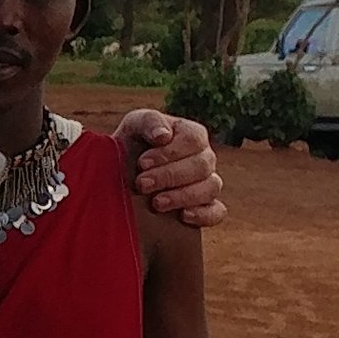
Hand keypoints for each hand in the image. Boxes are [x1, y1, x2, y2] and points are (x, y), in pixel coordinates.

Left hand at [114, 106, 224, 227]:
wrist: (121, 175)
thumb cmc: (131, 146)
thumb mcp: (134, 126)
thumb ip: (149, 122)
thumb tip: (163, 135)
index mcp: (192, 135)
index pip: (194, 140)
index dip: (169, 152)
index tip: (142, 163)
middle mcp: (204, 158)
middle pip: (202, 165)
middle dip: (169, 176)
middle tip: (142, 184)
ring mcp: (207, 183)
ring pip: (211, 188)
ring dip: (183, 196)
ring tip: (156, 203)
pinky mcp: (204, 208)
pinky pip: (217, 212)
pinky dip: (204, 214)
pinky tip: (184, 215)